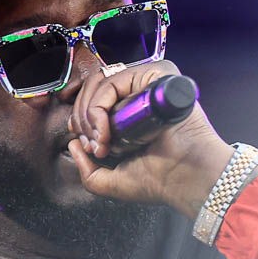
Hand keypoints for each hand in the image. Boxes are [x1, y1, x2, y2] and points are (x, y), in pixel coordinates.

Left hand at [66, 58, 235, 219]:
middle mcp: (137, 95)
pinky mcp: (154, 76)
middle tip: (94, 147)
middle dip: (81, 120)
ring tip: (102, 142)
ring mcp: (145, 84)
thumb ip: (86, 169)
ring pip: (99, 84)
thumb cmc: (158, 180)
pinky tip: (107, 132)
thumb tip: (72, 144)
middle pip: (92, 89)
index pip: (92, 101)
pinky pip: (113, 81)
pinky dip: (100, 107)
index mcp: (130, 113)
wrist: (184, 178)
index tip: (88, 147)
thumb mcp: (109, 182)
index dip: (80, 121)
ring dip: (89, 116)